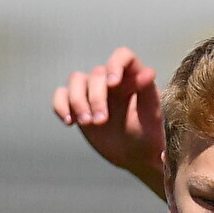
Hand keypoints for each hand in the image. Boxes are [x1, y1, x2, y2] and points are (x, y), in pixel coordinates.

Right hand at [51, 48, 166, 193]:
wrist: (136, 155)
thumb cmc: (149, 135)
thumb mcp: (152, 116)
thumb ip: (149, 94)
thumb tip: (148, 72)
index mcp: (132, 78)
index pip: (122, 56)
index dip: (115, 65)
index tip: (113, 83)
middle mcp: (111, 80)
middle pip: (96, 74)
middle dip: (96, 97)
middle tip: (101, 121)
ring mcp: (92, 91)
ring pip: (75, 80)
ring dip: (77, 101)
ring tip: (87, 123)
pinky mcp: (78, 105)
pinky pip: (61, 96)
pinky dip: (60, 105)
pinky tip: (69, 122)